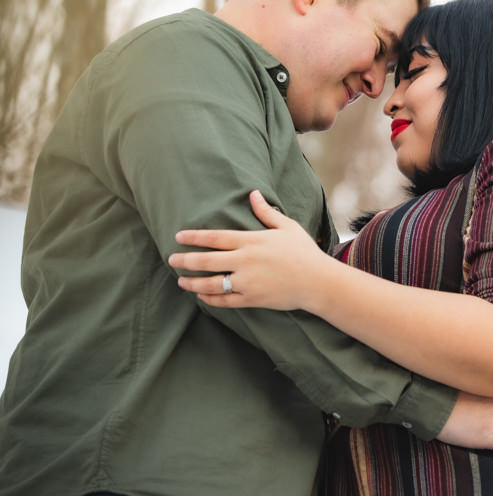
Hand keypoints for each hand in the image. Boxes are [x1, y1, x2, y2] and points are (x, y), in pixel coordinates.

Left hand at [169, 190, 323, 308]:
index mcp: (251, 241)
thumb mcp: (286, 227)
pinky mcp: (252, 299)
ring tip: (181, 281)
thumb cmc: (303, 251)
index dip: (194, 237)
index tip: (178, 237)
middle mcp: (245, 261)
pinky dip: (210, 299)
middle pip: (207, 261)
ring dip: (193, 283)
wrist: (317, 281)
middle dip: (186, 260)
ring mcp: (247, 282)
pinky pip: (225, 301)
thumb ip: (266, 212)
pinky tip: (201, 296)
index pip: (215, 238)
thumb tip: (253, 194)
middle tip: (171, 259)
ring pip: (211, 283)